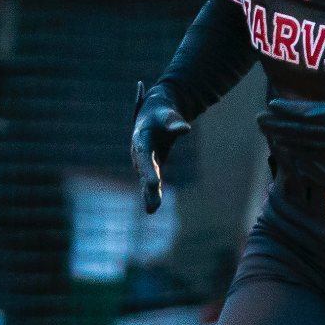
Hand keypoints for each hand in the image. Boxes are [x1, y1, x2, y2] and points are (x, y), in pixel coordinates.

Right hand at [130, 81, 189, 213]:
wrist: (153, 114)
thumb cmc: (162, 113)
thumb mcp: (168, 115)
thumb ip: (174, 122)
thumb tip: (185, 128)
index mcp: (141, 138)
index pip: (145, 155)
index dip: (148, 170)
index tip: (152, 183)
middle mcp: (138, 152)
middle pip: (144, 171)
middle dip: (148, 187)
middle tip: (152, 204)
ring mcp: (142, 161)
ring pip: (145, 179)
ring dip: (148, 195)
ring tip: (151, 210)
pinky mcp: (148, 167)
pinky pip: (149, 182)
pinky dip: (151, 194)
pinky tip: (151, 209)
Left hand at [256, 60, 324, 173]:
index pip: (307, 112)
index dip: (288, 109)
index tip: (272, 103)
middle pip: (298, 128)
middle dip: (276, 123)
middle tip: (258, 118)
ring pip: (298, 142)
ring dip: (279, 135)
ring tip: (262, 128)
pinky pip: (305, 154)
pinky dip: (290, 149)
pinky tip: (277, 142)